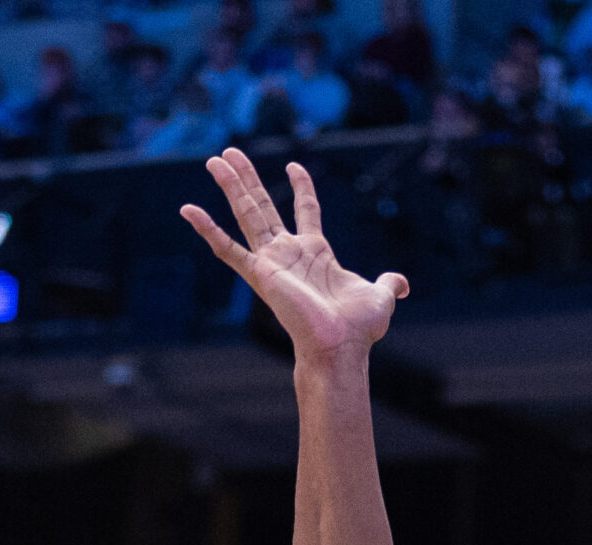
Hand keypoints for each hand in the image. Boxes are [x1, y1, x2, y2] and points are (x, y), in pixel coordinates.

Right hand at [180, 149, 407, 360]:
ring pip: (246, 215)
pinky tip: (188, 209)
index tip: (295, 164)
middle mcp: (289, 253)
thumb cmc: (358, 328)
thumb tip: (402, 284)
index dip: (302, 187)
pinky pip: (227, 250)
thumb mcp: (380, 295)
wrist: (341, 346)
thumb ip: (389, 283)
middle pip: (264, 205)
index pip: (306, 210)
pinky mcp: (259, 274)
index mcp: (316, 253)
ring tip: (215, 159)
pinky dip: (207, 230)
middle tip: (230, 152)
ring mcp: (272, 261)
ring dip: (231, 186)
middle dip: (248, 178)